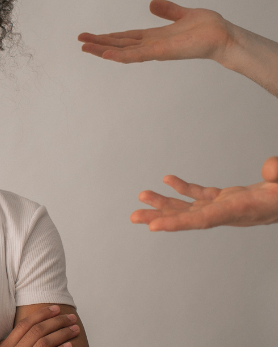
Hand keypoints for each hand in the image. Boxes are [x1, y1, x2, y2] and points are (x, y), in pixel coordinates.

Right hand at [0, 305, 79, 346]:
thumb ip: (14, 343)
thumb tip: (27, 329)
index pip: (24, 324)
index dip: (41, 314)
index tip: (55, 308)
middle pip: (37, 331)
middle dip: (56, 321)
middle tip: (71, 318)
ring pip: (44, 342)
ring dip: (62, 333)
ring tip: (75, 329)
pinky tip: (70, 345)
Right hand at [78, 0, 236, 63]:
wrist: (224, 37)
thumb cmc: (209, 28)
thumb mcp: (183, 14)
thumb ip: (168, 10)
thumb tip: (152, 3)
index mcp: (154, 37)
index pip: (125, 37)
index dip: (108, 37)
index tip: (92, 36)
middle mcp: (151, 45)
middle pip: (119, 44)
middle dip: (99, 43)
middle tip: (80, 41)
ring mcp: (154, 50)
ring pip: (123, 51)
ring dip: (103, 50)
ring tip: (85, 48)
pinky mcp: (161, 52)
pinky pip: (137, 55)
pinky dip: (120, 56)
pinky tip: (106, 54)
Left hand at [132, 157, 277, 230]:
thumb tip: (270, 169)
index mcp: (240, 210)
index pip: (204, 220)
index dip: (178, 223)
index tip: (153, 227)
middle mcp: (230, 213)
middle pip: (189, 217)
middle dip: (161, 217)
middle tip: (133, 217)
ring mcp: (228, 206)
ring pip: (191, 207)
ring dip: (165, 202)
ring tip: (141, 197)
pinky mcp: (229, 198)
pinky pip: (202, 195)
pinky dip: (184, 188)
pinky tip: (167, 180)